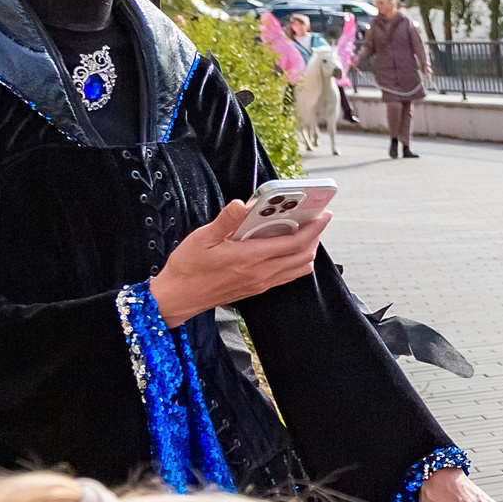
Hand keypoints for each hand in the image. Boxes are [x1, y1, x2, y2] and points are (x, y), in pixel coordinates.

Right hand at [149, 200, 326, 324]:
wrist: (179, 297)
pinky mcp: (257, 288)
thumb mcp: (202, 238)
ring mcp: (261, 283)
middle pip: (303, 256)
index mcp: (250, 258)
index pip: (294, 243)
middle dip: (316, 237)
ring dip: (308, 251)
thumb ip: (225, 221)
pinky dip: (297, 262)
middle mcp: (261, 273)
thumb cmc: (188, 267)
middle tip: (318, 220)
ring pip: (299, 269)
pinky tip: (288, 249)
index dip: (314, 228)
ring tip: (306, 232)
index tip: (324, 214)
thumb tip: (241, 204)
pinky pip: (288, 276)